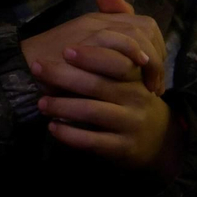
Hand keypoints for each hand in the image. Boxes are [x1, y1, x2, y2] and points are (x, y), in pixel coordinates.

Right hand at [21, 0, 165, 94]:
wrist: (21, 69)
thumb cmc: (50, 69)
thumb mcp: (84, 62)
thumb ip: (106, 57)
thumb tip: (135, 67)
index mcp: (97, 21)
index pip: (142, 24)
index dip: (155, 48)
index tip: (153, 73)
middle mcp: (97, 21)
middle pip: (145, 27)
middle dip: (158, 56)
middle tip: (154, 83)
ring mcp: (91, 29)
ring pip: (137, 34)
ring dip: (150, 61)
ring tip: (148, 85)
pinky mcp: (87, 40)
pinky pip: (122, 42)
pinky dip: (134, 56)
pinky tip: (136, 70)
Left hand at [37, 55, 182, 177]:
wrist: (158, 139)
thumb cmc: (129, 103)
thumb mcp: (126, 83)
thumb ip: (105, 68)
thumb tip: (64, 48)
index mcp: (135, 80)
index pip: (116, 63)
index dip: (90, 56)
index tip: (65, 50)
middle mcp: (136, 100)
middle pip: (96, 84)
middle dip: (62, 75)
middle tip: (37, 69)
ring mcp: (131, 124)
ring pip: (91, 111)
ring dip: (61, 106)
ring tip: (42, 103)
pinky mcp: (123, 147)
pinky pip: (92, 141)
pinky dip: (68, 134)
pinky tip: (53, 127)